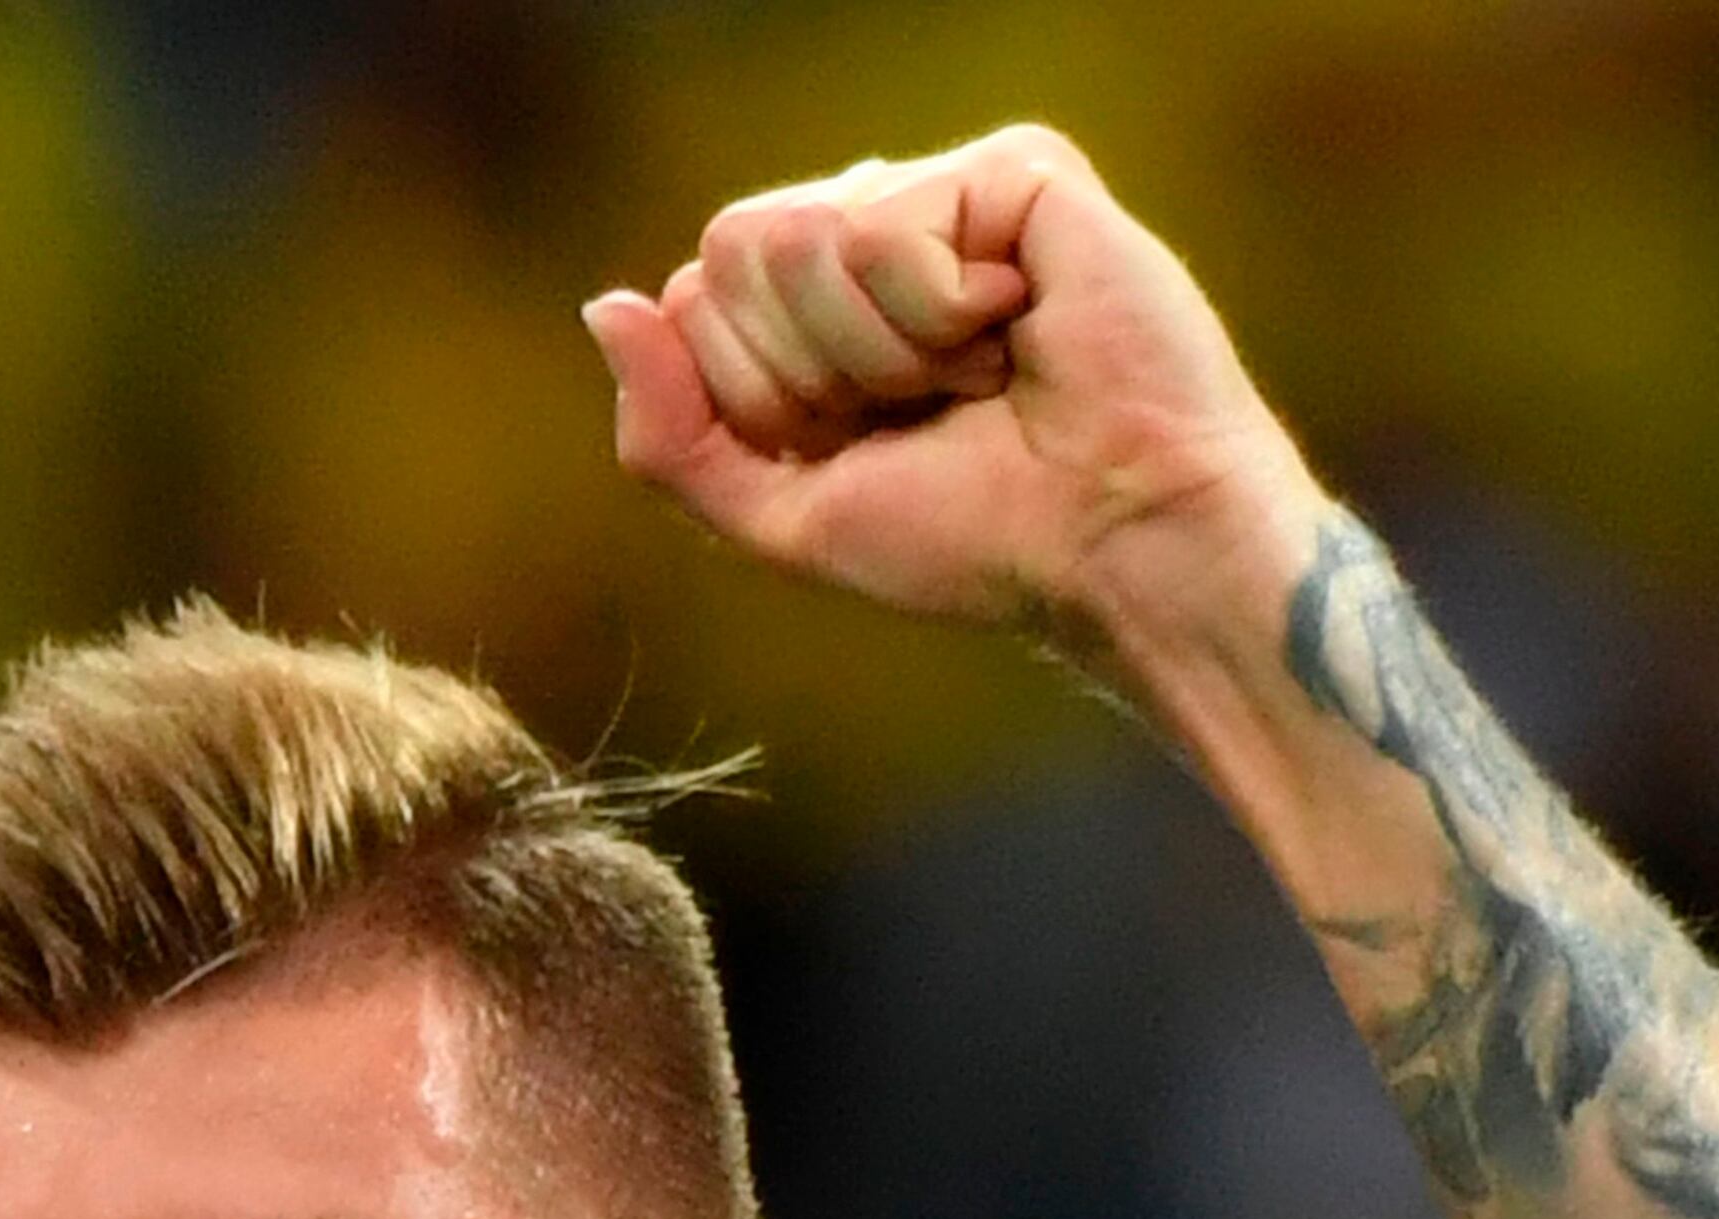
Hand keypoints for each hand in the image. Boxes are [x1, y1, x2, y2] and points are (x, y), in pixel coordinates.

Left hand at [588, 125, 1318, 657]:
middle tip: (926, 410)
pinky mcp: (1015, 170)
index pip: (694, 300)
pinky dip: (934, 313)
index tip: (867, 445)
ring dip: (880, 350)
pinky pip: (882, 222)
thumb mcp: (784, 514)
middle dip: (810, 370)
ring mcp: (947, 193)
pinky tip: (1019, 332)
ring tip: (982, 377)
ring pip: (798, 233)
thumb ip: (671, 433)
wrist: (1113, 548)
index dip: (762, 399)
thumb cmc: (976, 540)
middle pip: (731, 252)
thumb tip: (606, 307)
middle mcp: (879, 230)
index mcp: (820, 306)